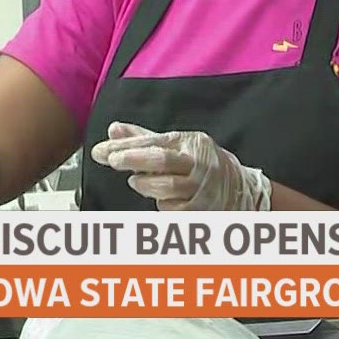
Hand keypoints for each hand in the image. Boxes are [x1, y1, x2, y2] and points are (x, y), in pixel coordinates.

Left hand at [89, 121, 271, 210]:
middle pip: (163, 159)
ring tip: (136, 181)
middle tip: (113, 160)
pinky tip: (159, 198)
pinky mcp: (202, 209)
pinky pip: (175, 209)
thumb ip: (144, 139)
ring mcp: (201, 186)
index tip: (101, 151)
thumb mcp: (176, 146)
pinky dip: (162, 204)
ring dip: (146, 184)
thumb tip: (114, 130)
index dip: (125, 145)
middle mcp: (198, 162)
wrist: (238, 188)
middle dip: (134, 158)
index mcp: (191, 142)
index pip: (154, 141)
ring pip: (168, 187)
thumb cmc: (199, 165)